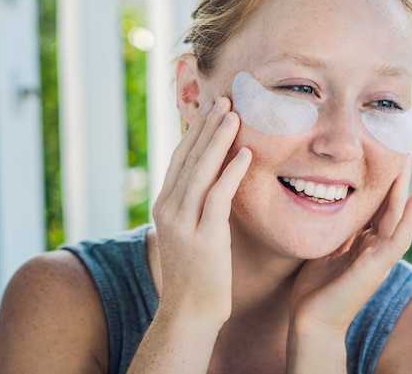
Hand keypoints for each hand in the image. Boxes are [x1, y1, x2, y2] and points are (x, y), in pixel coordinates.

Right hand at [151, 97, 251, 324]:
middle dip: (207, 126)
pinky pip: (218, 196)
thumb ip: (198, 204)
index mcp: (165, 205)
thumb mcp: (191, 232)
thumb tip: (216, 179)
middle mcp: (169, 209)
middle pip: (188, 157)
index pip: (180, 158)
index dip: (196, 131)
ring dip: (218, 139)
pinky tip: (245, 153)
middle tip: (224, 98)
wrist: (189, 313)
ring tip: (233, 113)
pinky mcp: (203, 237)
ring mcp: (183, 223)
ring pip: (200, 170)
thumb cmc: (196, 273)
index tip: (212, 108)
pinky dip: (231, 172)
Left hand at [289, 154, 411, 335]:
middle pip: (389, 206)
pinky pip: (397, 239)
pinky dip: (408, 219)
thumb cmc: (314, 290)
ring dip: (404, 189)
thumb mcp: (324, 250)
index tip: (380, 156)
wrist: (311, 322)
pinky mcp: (377, 267)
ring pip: (397, 217)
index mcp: (363, 243)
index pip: (375, 206)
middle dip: (394, 179)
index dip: (380, 182)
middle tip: (400, 149)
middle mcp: (375, 247)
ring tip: (407, 162)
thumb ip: (335, 232)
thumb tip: (328, 207)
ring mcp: (379, 258)